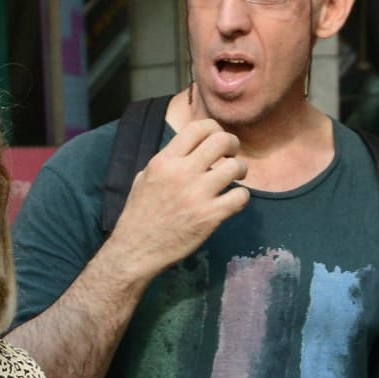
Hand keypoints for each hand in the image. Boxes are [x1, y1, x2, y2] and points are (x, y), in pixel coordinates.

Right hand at [102, 88, 248, 280]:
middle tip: (231, 155)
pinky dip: (242, 197)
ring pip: (235, 167)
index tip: (216, 138)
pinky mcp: (210, 216)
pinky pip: (240, 197)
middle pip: (221, 140)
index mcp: (164, 161)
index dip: (214, 128)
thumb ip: (166, 162)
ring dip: (241, 169)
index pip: (197, 128)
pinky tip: (233, 200)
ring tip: (236, 177)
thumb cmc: (139, 215)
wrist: (136, 249)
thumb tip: (186, 151)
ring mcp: (197, 194)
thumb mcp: (144, 178)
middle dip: (232, 144)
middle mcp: (182, 172)